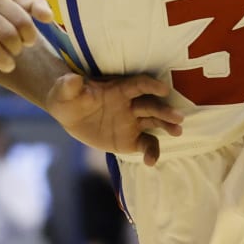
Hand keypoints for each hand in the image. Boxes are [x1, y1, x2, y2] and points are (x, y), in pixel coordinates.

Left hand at [46, 72, 183, 165]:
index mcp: (118, 89)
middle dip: (164, 110)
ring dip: (167, 126)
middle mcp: (130, 104)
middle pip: (151, 105)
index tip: (163, 89)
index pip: (138, 85)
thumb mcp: (65, 90)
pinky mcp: (131, 139)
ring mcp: (133, 122)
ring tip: (177, 132)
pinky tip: (151, 162)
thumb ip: (70, 85)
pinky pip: (146, 145)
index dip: (150, 85)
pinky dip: (151, 153)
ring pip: (155, 123)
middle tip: (178, 117)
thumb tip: (72, 80)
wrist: (70, 113)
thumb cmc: (69, 96)